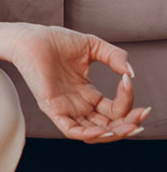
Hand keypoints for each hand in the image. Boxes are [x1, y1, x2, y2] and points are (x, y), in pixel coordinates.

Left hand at [7, 24, 150, 143]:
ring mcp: (65, 109)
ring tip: (130, 126)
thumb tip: (131, 74)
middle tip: (142, 116)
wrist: (30, 38)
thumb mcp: (93, 47)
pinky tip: (105, 130)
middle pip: (108, 126)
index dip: (128, 103)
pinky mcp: (52, 108)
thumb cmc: (55, 41)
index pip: (114, 109)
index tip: (129, 82)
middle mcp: (78, 105)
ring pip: (93, 133)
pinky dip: (88, 134)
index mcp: (87, 94)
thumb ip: (115, 57)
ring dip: (114, 133)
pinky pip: (71, 130)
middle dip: (128, 125)